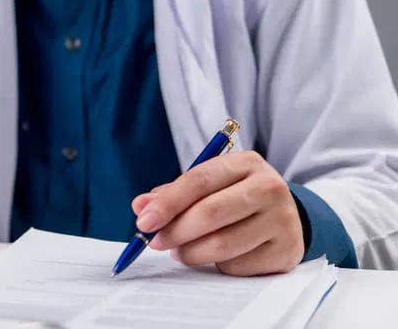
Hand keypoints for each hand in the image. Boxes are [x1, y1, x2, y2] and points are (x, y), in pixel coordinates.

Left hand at [131, 151, 303, 275]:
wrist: (286, 214)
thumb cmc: (237, 196)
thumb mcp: (210, 184)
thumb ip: (174, 193)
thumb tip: (140, 206)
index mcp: (245, 163)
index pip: (198, 181)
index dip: (167, 204)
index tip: (143, 222)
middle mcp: (269, 187)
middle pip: (209, 214)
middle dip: (174, 231)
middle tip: (156, 242)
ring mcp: (282, 220)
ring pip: (222, 245)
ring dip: (190, 252)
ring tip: (179, 251)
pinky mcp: (286, 251)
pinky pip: (237, 266)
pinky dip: (215, 265)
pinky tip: (212, 257)